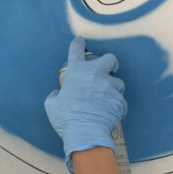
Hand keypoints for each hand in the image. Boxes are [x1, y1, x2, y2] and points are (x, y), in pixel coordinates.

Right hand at [44, 37, 126, 171]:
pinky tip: (109, 114)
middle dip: (111, 63)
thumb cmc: (66, 118)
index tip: (80, 40)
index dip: (78, 44)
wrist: (85, 133)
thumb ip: (56, 95)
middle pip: (110, 59)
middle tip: (109, 69)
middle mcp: (96, 74)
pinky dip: (116, 107)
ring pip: (118, 82)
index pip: (76, 51)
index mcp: (77, 72)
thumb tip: (57, 94)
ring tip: (107, 100)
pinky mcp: (120, 100)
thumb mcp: (52, 105)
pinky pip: (120, 102)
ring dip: (113, 89)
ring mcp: (110, 87)